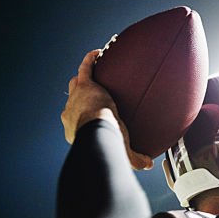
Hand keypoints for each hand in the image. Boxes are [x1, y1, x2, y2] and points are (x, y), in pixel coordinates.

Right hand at [61, 49, 153, 169]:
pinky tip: (99, 52)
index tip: (94, 115)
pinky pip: (85, 68)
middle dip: (79, 96)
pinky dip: (90, 60)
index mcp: (76, 128)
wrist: (98, 129)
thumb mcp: (120, 149)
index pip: (78, 119)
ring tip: (93, 68)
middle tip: (92, 91)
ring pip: (75, 83)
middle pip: (73, 99)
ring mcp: (75, 97)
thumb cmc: (106, 141)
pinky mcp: (84, 85)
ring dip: (83, 76)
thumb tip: (147, 165)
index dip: (83, 116)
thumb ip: (134, 158)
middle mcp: (71, 112)